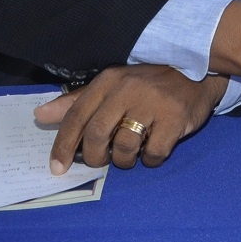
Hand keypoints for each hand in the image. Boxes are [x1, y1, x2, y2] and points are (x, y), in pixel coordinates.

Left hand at [34, 65, 228, 174]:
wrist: (199, 73)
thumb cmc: (149, 84)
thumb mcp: (113, 86)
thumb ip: (77, 102)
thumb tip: (41, 115)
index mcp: (109, 80)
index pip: (77, 115)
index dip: (64, 145)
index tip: (57, 167)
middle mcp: (128, 89)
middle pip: (98, 134)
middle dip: (95, 157)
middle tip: (101, 161)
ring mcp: (153, 103)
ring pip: (125, 147)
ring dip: (124, 160)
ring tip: (131, 154)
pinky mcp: (175, 119)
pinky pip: (153, 153)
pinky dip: (150, 160)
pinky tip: (153, 151)